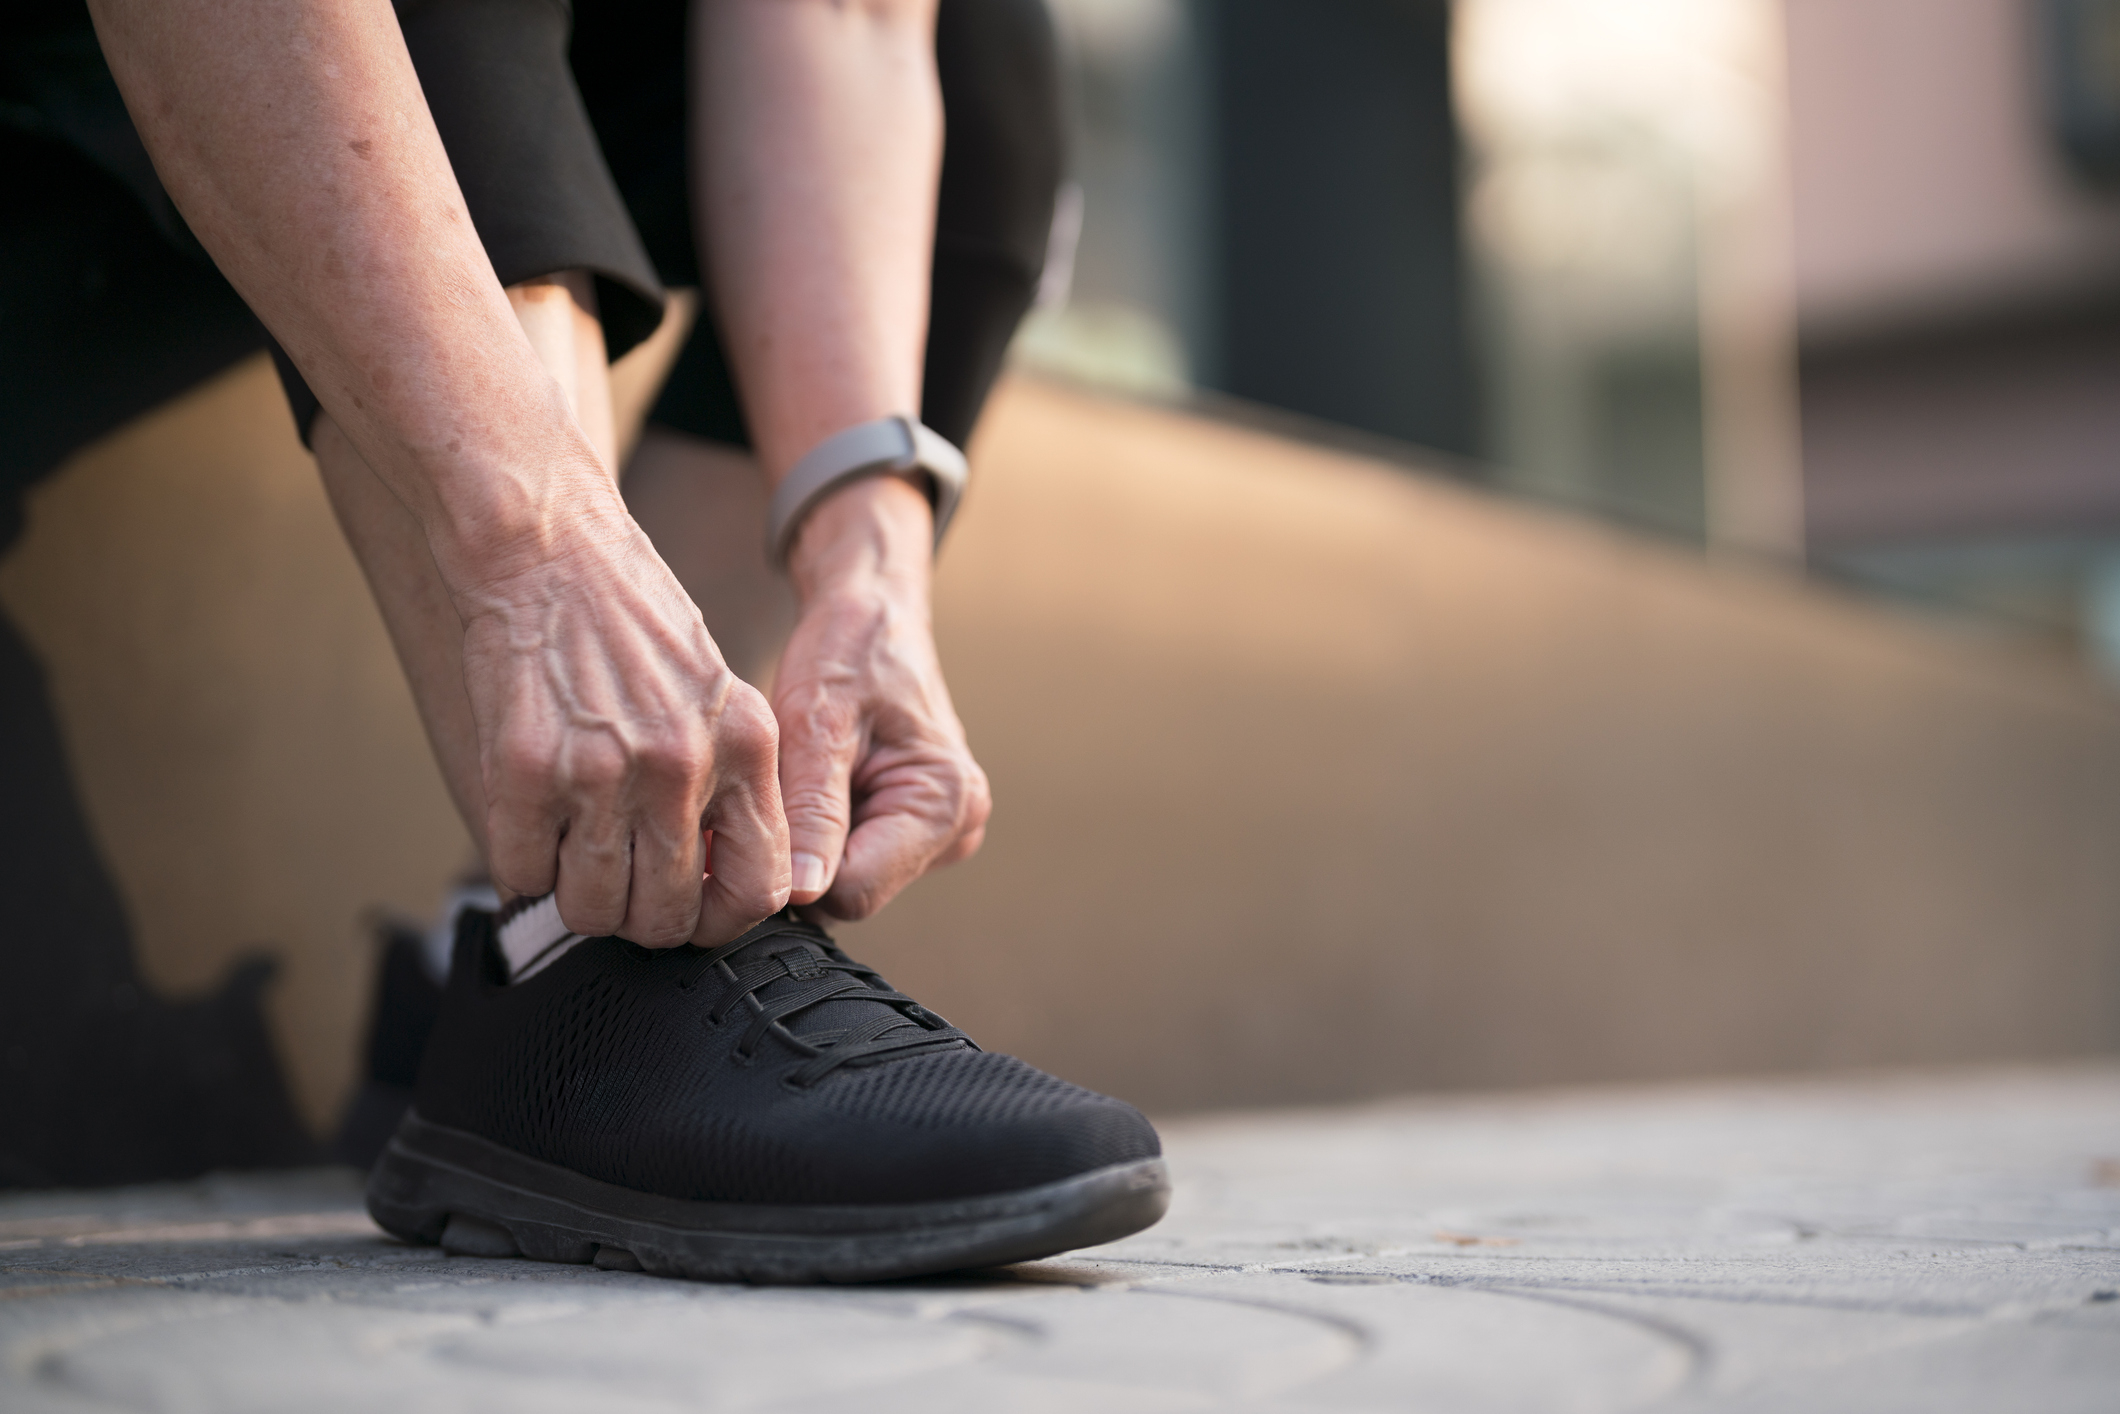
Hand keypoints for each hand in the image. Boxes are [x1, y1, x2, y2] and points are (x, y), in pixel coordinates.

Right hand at [454, 482, 790, 944]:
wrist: (549, 551)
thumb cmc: (630, 623)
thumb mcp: (719, 694)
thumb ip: (730, 785)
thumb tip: (719, 885)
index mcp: (745, 746)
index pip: (760, 889)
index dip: (720, 919)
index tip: (693, 910)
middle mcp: (680, 764)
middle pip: (665, 918)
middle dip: (638, 917)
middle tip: (617, 882)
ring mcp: (598, 771)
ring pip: (592, 909)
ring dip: (574, 895)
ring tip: (570, 847)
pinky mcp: (522, 770)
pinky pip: (521, 873)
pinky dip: (520, 865)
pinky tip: (529, 823)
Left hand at [776, 475, 989, 917]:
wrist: (874, 613)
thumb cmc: (848, 649)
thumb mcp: (817, 720)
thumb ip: (813, 811)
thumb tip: (802, 894)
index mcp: (946, 801)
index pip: (854, 891)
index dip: (791, 869)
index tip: (749, 822)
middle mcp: (956, 828)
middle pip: (851, 892)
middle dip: (800, 854)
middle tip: (771, 788)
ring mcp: (941, 833)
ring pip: (846, 880)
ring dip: (808, 842)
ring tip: (795, 779)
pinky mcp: (916, 831)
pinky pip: (852, 858)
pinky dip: (820, 833)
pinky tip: (812, 787)